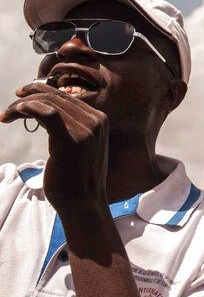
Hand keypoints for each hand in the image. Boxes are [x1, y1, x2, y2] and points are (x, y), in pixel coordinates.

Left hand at [0, 82, 108, 214]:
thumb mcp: (80, 147)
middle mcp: (95, 121)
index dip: (42, 92)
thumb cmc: (77, 179)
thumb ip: (70, 127)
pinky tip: (14, 112)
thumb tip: (45, 112)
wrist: (84, 203)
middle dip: (29, 96)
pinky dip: (28, 108)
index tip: (22, 98)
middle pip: (57, 97)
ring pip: (49, 103)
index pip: (67, 97)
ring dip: (22, 105)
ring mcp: (85, 129)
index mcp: (101, 120)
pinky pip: (47, 113)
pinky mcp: (70, 139)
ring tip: (6, 115)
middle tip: (10, 105)